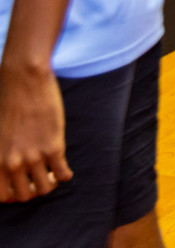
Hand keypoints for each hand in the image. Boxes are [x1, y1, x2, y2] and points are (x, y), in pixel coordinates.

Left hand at [0, 63, 72, 202]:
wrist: (24, 81)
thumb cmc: (7, 102)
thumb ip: (2, 153)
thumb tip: (11, 166)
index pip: (3, 196)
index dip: (14, 194)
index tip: (22, 186)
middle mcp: (13, 163)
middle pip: (26, 195)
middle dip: (33, 190)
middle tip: (39, 179)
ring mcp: (34, 156)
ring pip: (46, 188)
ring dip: (50, 183)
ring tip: (53, 173)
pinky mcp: (54, 146)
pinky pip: (62, 173)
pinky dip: (65, 175)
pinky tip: (65, 170)